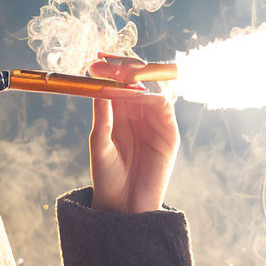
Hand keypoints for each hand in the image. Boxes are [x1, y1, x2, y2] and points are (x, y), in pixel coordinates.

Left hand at [87, 53, 179, 212]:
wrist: (123, 206)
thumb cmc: (107, 176)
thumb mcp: (99, 143)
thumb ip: (103, 115)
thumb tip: (98, 84)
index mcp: (118, 111)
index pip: (118, 81)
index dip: (110, 68)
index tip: (96, 59)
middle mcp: (138, 112)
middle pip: (137, 79)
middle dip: (124, 66)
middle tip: (108, 61)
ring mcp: (155, 120)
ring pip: (152, 87)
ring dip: (138, 77)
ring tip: (121, 73)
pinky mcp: (169, 132)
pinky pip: (164, 105)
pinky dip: (152, 94)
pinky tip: (137, 92)